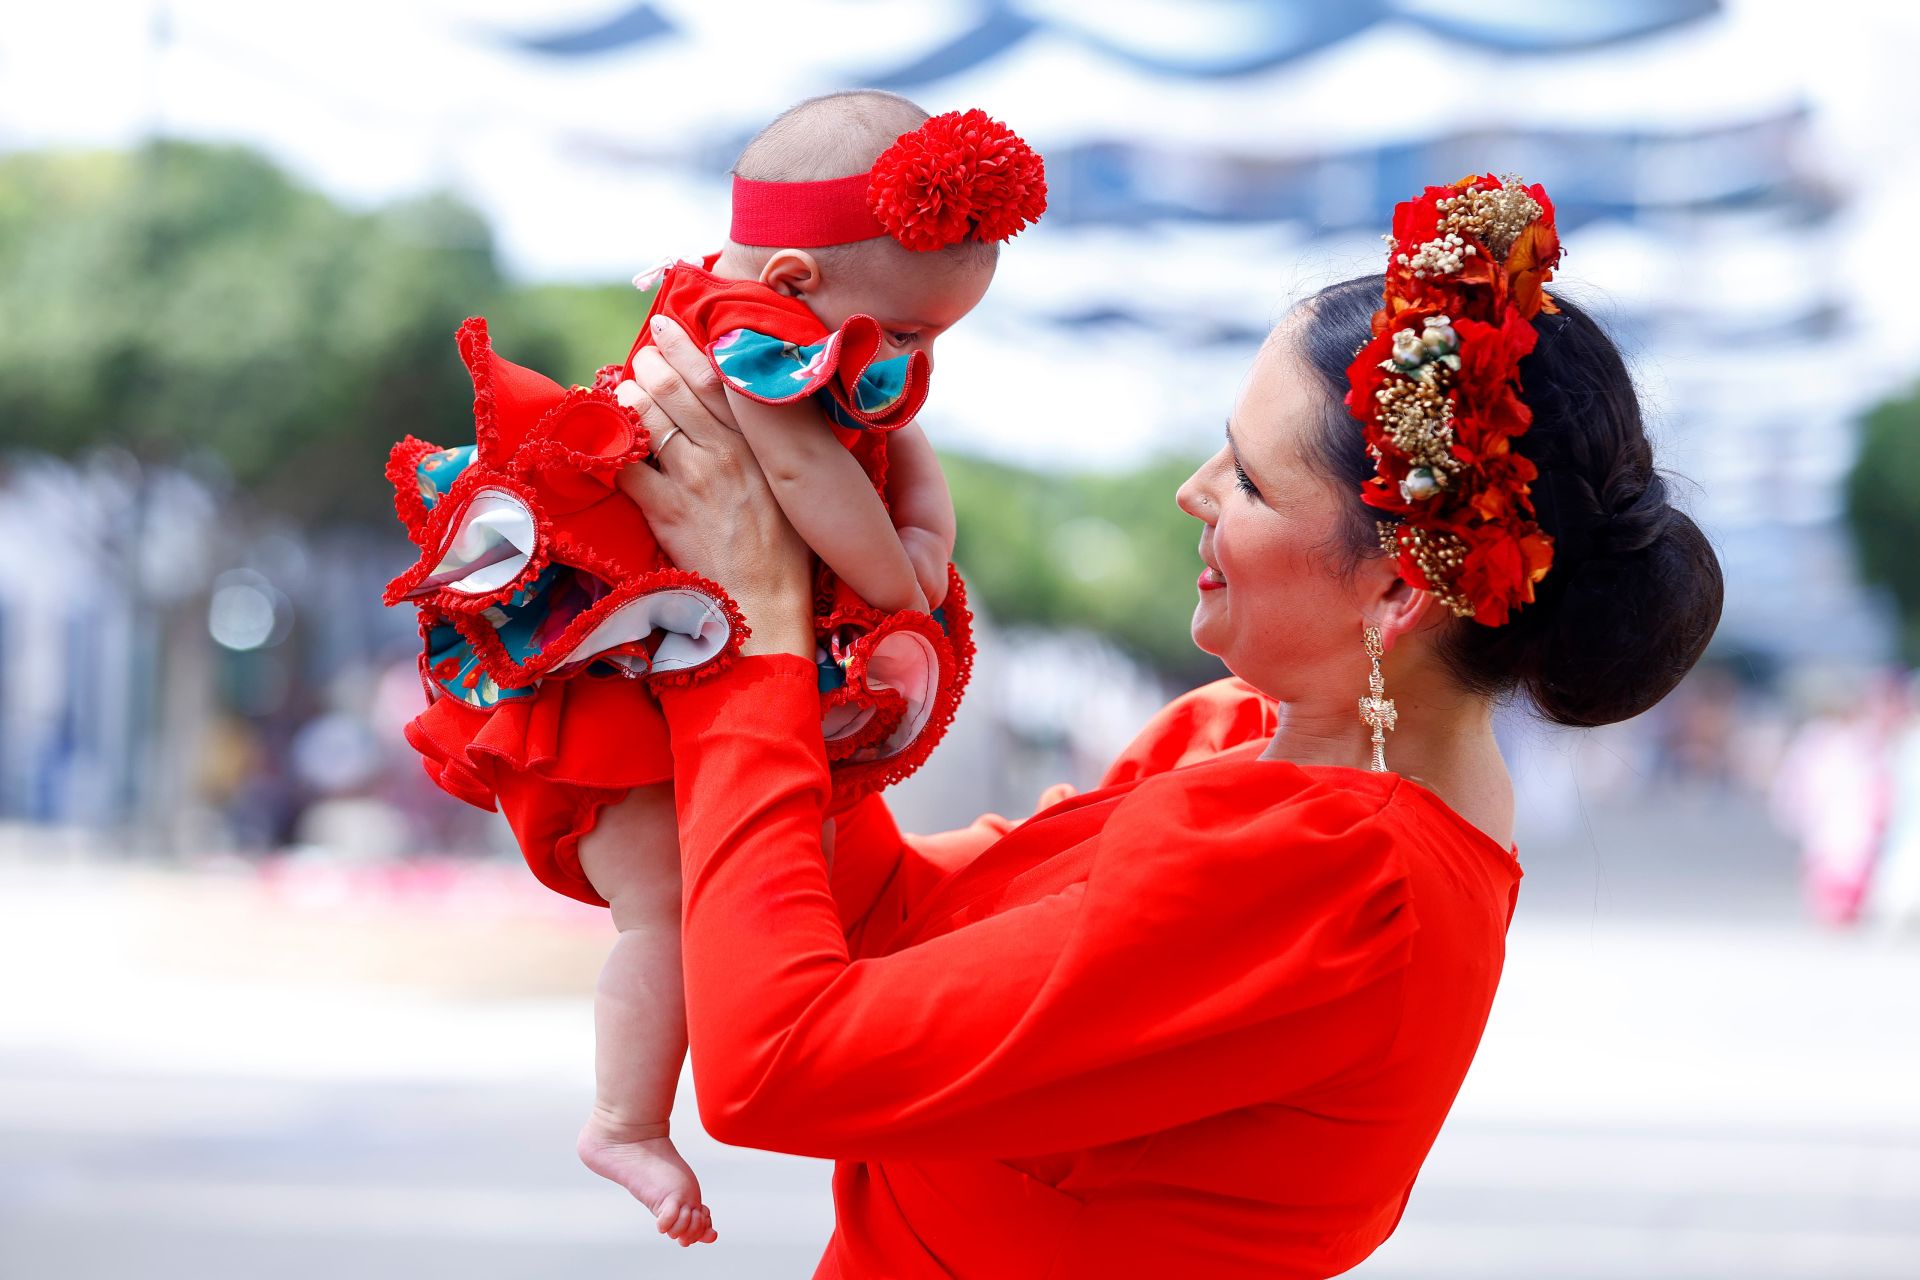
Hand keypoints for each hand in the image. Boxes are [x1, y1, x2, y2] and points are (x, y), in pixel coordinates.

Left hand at [616, 316, 812, 657]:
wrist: (766, 602)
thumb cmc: (786, 550)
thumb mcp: (790, 488)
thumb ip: (768, 449)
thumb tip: (744, 418)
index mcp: (761, 444)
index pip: (718, 378)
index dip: (686, 347)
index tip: (666, 326)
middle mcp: (727, 451)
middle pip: (676, 388)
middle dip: (650, 364)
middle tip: (640, 357)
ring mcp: (694, 477)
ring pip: (649, 416)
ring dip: (627, 397)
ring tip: (621, 392)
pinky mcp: (666, 508)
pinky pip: (626, 465)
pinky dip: (610, 448)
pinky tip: (602, 439)